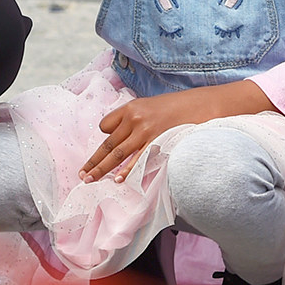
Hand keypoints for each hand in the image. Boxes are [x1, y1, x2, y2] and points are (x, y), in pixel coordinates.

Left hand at [81, 81, 273, 180]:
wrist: (203, 104)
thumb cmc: (177, 106)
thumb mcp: (151, 106)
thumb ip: (134, 118)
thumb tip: (119, 135)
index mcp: (131, 107)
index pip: (106, 125)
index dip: (105, 137)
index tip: (104, 149)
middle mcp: (134, 118)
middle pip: (107, 144)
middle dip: (93, 161)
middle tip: (81, 174)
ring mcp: (145, 131)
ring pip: (117, 154)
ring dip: (101, 169)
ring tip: (90, 180)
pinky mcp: (157, 142)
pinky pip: (137, 160)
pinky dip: (126, 171)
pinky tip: (117, 180)